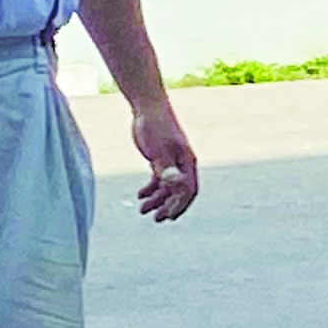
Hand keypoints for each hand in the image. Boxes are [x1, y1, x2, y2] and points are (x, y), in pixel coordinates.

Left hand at [127, 101, 200, 222]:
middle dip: (168, 206)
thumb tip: (176, 185)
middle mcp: (182, 165)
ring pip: (167, 187)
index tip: (167, 217)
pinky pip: (158, 179)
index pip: (188, 190)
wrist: (147, 107)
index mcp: (186, 163)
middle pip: (179, 192)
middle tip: (156, 219)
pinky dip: (150, 188)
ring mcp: (171, 162)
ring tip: (142, 210)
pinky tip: (140, 195)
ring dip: (156, 200)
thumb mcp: (159, 149)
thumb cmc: (155, 127)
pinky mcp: (160, 158)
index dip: (179, 205)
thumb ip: (167, 168)